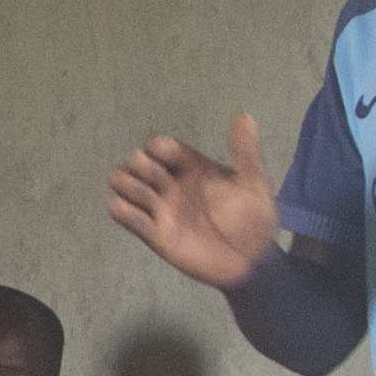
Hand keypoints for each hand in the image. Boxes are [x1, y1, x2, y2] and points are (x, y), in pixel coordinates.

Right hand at [107, 112, 284, 291]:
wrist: (251, 260)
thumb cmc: (254, 220)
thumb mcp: (254, 183)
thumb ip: (245, 152)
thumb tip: (244, 115)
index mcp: (192, 168)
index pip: (162, 147)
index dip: (159, 147)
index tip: (167, 155)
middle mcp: (172, 185)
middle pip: (138, 163)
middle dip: (140, 165)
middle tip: (157, 180)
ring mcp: (161, 209)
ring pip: (125, 186)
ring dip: (128, 186)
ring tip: (147, 198)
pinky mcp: (154, 234)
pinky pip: (127, 218)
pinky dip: (122, 211)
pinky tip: (135, 212)